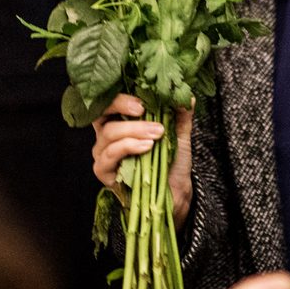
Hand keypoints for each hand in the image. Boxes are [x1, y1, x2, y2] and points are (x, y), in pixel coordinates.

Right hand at [91, 94, 192, 224]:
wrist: (175, 192)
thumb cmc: (171, 163)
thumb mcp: (178, 135)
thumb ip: (180, 116)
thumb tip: (187, 96)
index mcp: (120, 122)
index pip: (110, 103)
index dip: (120, 98)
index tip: (141, 99)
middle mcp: (107, 137)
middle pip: (103, 115)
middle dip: (123, 108)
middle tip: (144, 110)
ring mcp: (103, 154)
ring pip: (108, 134)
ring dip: (133, 130)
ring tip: (155, 134)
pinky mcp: (103, 171)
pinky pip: (110, 155)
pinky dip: (128, 147)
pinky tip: (146, 147)